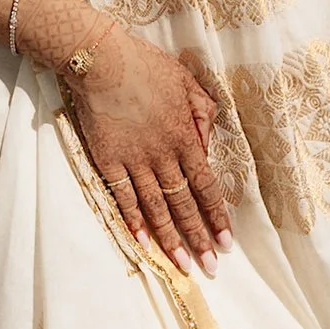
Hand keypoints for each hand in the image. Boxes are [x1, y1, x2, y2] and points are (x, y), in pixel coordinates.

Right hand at [69, 29, 233, 276]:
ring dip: (170, 239)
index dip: (217, 216)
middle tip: (210, 269)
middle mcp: (163, 155)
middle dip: (199, 238)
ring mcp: (135, 161)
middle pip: (184, 204)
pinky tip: (141, 241)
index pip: (207, 185)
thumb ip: (202, 113)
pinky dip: (132, 220)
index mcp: (185, 137)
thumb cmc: (146, 65)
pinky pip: (123, 197)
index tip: (227, 242)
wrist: (102, 60)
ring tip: (182, 265)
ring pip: (156, 208)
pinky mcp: (108, 161)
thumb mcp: (187, 81)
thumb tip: (208, 144)